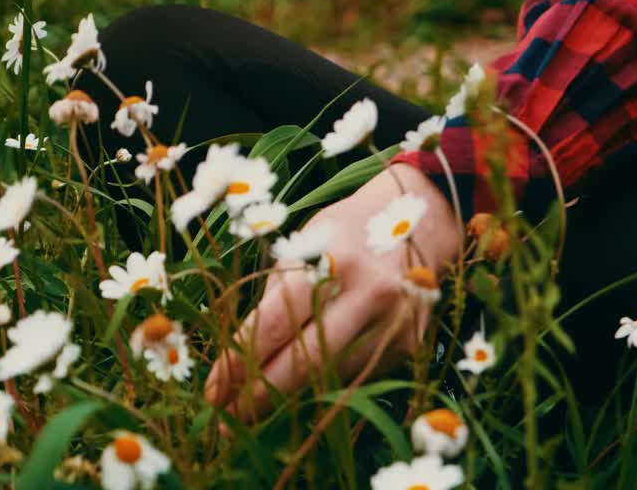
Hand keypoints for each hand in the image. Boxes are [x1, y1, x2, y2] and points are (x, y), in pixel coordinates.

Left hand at [203, 163, 462, 421]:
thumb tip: (240, 356)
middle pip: (303, 363)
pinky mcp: (411, 343)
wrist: (425, 214)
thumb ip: (278, 293)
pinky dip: (326, 387)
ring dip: (290, 401)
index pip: (272, 326)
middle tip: (226, 421)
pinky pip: (358, 376)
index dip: (237, 365)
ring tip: (255, 415)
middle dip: (259, 397)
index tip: (212, 393)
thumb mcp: (305, 242)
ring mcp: (395, 323)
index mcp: (331, 261)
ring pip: (331, 379)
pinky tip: (302, 394)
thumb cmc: (349, 228)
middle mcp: (368, 294)